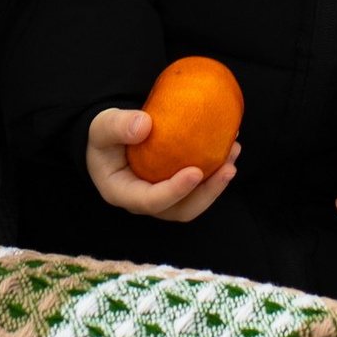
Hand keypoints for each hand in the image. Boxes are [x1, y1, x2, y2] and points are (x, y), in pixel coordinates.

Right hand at [85, 103, 239, 225]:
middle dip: (208, 193)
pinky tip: (229, 146)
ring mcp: (163, 198)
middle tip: (228, 167)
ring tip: (234, 153)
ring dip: (217, 183)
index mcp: (122, 192)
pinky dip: (216, 171)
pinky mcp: (176, 188)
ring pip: (194, 202)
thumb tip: (145, 126)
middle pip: (180, 210)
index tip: (196, 172)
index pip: (150, 201)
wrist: (111, 138)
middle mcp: (144, 202)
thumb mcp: (102, 126)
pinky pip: (199, 187)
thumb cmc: (105, 134)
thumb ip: (118, 126)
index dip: (175, 191)